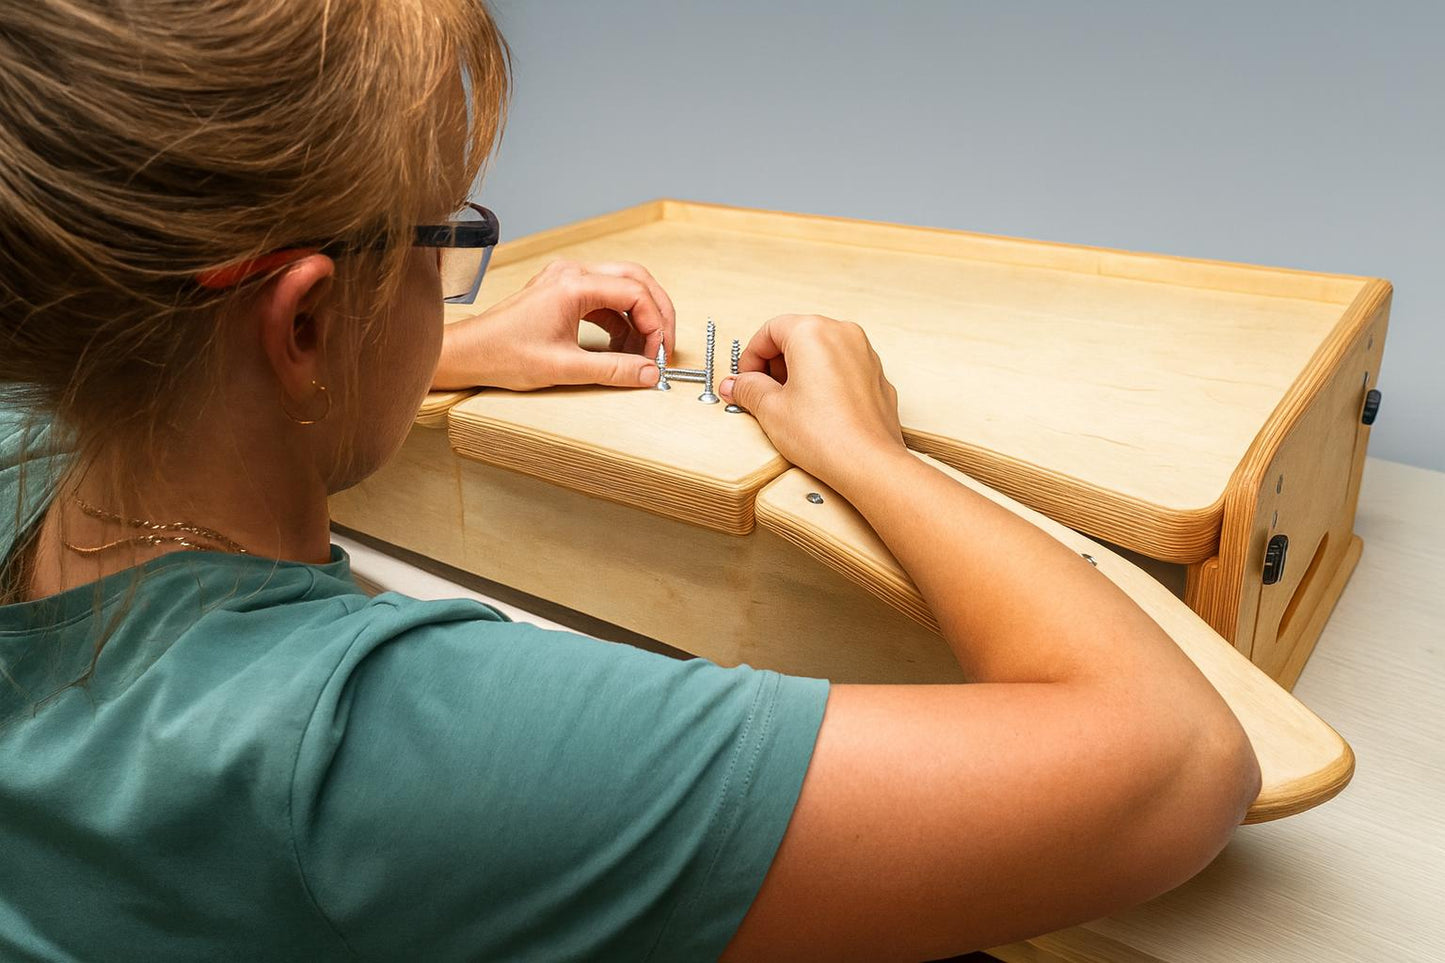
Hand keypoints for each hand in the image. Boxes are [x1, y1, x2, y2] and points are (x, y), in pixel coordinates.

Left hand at [432, 260, 675, 390]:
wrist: (470, 353)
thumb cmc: (504, 355)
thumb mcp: (564, 368)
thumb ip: (613, 370)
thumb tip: (649, 373)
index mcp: (573, 285)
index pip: (635, 293)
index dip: (656, 323)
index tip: (660, 353)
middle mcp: (572, 273)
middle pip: (636, 280)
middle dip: (656, 314)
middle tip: (664, 346)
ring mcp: (567, 279)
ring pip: (623, 287)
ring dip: (639, 317)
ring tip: (642, 352)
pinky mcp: (563, 291)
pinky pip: (605, 298)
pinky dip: (620, 320)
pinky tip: (621, 345)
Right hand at [719, 314, 906, 484]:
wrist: (868, 463)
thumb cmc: (827, 436)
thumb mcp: (771, 409)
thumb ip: (749, 389)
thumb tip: (736, 384)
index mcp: (813, 332)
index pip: (770, 330)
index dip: (751, 355)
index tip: (745, 378)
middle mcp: (843, 334)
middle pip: (797, 336)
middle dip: (774, 363)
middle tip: (762, 392)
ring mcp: (864, 353)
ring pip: (821, 350)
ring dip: (798, 371)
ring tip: (788, 403)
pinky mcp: (875, 375)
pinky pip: (841, 367)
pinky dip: (823, 379)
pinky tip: (814, 409)